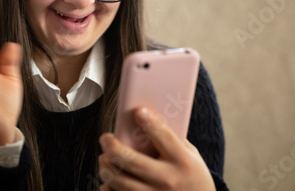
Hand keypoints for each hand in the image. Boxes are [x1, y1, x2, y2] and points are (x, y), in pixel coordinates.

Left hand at [98, 107, 215, 190]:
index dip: (150, 123)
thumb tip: (143, 119)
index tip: (138, 111)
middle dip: (114, 148)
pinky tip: (107, 180)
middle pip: (134, 162)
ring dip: (107, 169)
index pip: (164, 138)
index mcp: (183, 162)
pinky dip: (110, 188)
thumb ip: (171, 139)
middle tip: (105, 138)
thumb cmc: (191, 173)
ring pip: (123, 183)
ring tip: (103, 158)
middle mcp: (170, 180)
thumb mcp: (190, 154)